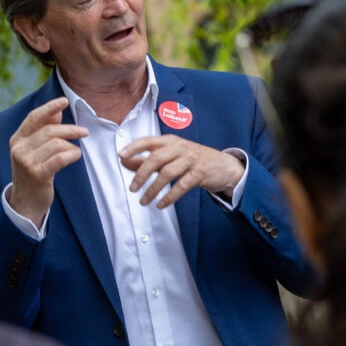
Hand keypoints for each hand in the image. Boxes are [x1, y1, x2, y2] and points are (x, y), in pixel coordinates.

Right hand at [7, 97, 87, 226]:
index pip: (34, 117)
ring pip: (57, 144)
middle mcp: (19, 149)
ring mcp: (26, 162)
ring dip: (71, 146)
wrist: (25, 203)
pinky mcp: (37, 175)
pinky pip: (60, 158)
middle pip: (49, 130)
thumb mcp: (34, 151)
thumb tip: (56, 112)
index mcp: (17, 140)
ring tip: (75, 152)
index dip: (49, 107)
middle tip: (85, 132)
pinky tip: (76, 156)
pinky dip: (72, 154)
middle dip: (70, 129)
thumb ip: (43, 131)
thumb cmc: (33, 173)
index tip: (65, 101)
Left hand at [118, 135, 244, 208]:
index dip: (133, 148)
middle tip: (132, 189)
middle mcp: (180, 147)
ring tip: (144, 201)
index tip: (120, 156)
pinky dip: (169, 197)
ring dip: (153, 189)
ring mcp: (191, 159)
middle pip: (155, 158)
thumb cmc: (192, 160)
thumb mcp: (171, 155)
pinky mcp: (200, 173)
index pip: (148, 141)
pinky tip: (161, 204)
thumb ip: (149, 158)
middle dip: (141, 175)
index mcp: (170, 140)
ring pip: (167, 173)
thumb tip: (125, 161)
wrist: (224, 166)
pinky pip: (181, 186)